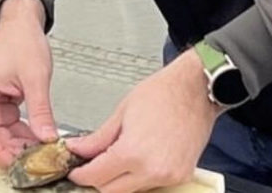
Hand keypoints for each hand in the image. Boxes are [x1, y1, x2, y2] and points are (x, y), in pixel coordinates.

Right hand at [0, 0, 56, 167]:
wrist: (20, 23)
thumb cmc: (20, 39)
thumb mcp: (36, 76)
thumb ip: (41, 110)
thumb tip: (48, 137)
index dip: (5, 154)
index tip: (27, 162)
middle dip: (13, 151)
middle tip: (40, 156)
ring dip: (18, 144)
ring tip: (42, 145)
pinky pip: (4, 129)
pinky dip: (20, 135)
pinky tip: (37, 135)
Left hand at [66, 49, 223, 192]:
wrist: (196, 89)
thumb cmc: (164, 93)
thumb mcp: (123, 111)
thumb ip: (98, 138)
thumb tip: (78, 149)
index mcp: (133, 152)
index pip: (97, 177)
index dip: (81, 175)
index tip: (75, 171)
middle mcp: (152, 170)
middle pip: (112, 192)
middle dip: (98, 180)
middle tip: (91, 165)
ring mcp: (169, 177)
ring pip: (132, 191)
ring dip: (120, 180)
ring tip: (118, 156)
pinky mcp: (181, 177)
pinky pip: (152, 186)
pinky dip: (141, 177)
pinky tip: (138, 159)